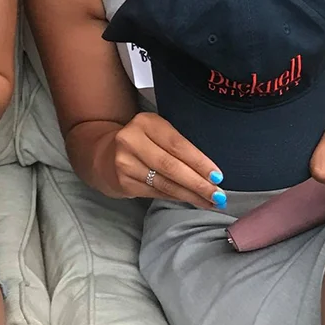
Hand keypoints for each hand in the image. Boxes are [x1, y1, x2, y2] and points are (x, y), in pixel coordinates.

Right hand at [107, 112, 226, 209]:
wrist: (107, 155)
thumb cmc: (144, 143)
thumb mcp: (158, 132)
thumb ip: (178, 145)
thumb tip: (210, 171)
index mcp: (145, 123)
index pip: (177, 145)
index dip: (199, 162)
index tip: (218, 176)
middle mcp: (130, 141)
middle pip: (171, 166)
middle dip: (198, 183)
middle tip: (218, 195)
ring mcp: (124, 163)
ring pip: (165, 183)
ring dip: (191, 195)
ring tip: (210, 201)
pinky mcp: (123, 183)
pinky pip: (157, 192)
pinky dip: (177, 197)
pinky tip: (191, 200)